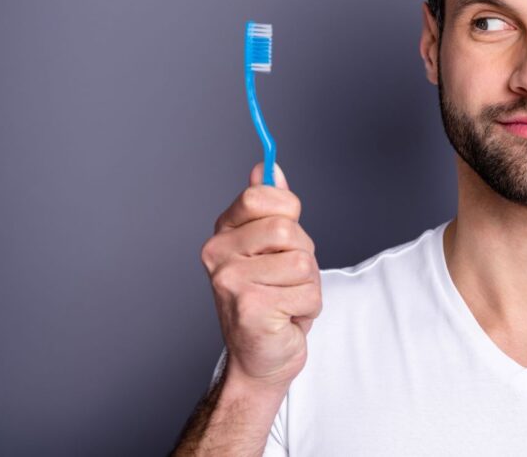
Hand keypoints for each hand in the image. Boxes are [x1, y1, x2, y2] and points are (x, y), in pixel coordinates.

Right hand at [201, 162, 321, 391]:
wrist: (261, 359)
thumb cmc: (270, 300)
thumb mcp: (272, 248)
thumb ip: (271, 208)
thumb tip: (268, 167)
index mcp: (223, 233)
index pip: (260, 195)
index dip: (286, 210)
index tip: (285, 236)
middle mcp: (218, 254)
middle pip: (286, 229)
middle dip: (303, 255)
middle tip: (287, 279)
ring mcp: (230, 281)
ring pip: (302, 263)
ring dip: (308, 286)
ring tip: (287, 300)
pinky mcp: (250, 308)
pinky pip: (307, 293)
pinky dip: (308, 309)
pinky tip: (286, 319)